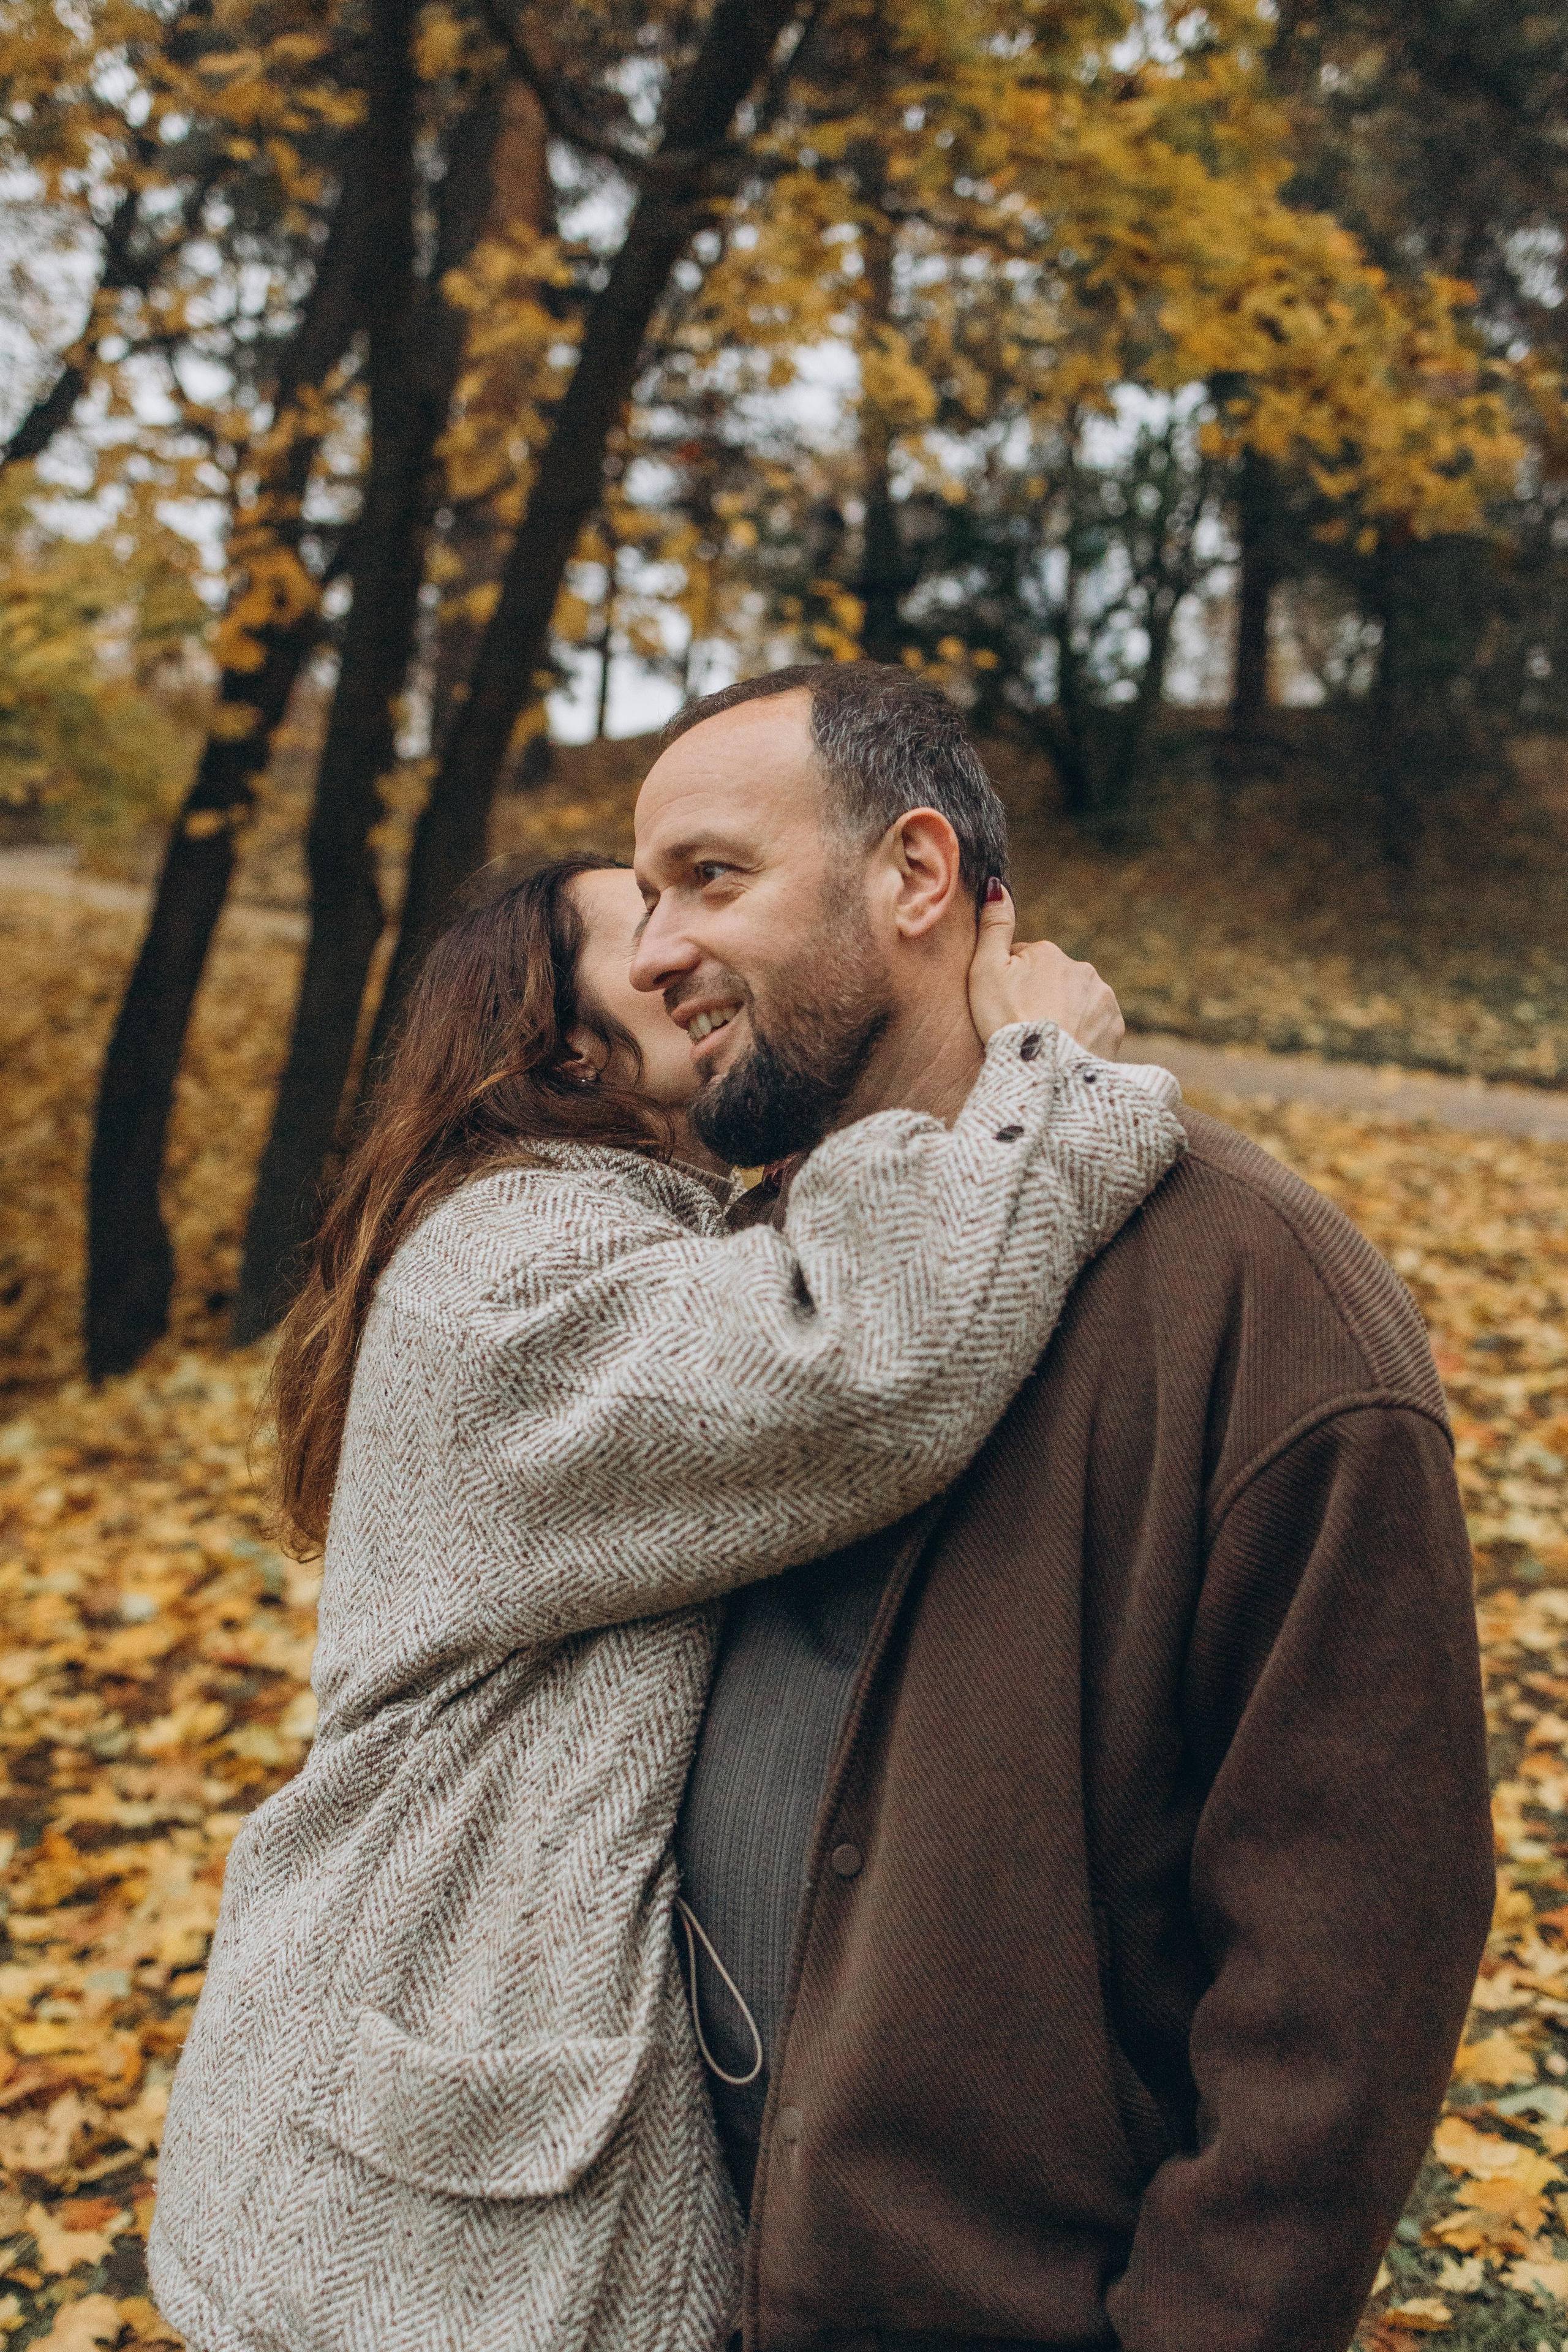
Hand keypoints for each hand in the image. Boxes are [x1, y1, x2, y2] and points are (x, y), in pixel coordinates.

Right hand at [968, 882, 1124, 1058]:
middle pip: (1053, 980)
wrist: (1043, 1071)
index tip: (1004, 1005)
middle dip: (1041, 995)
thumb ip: (993, 926)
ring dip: (1064, 1013)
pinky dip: (1083, 1033)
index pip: (1025, 960)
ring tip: (1046, 1039)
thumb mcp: (985, 971)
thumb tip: (997, 885)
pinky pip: (1095, 1024)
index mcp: (1048, 952)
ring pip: (1077, 1000)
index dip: (1010, 983)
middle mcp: (1082, 968)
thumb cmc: (1005, 1021)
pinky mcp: (1115, 1026)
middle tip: (1024, 1024)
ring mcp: (1102, 997)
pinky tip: (1066, 1048)